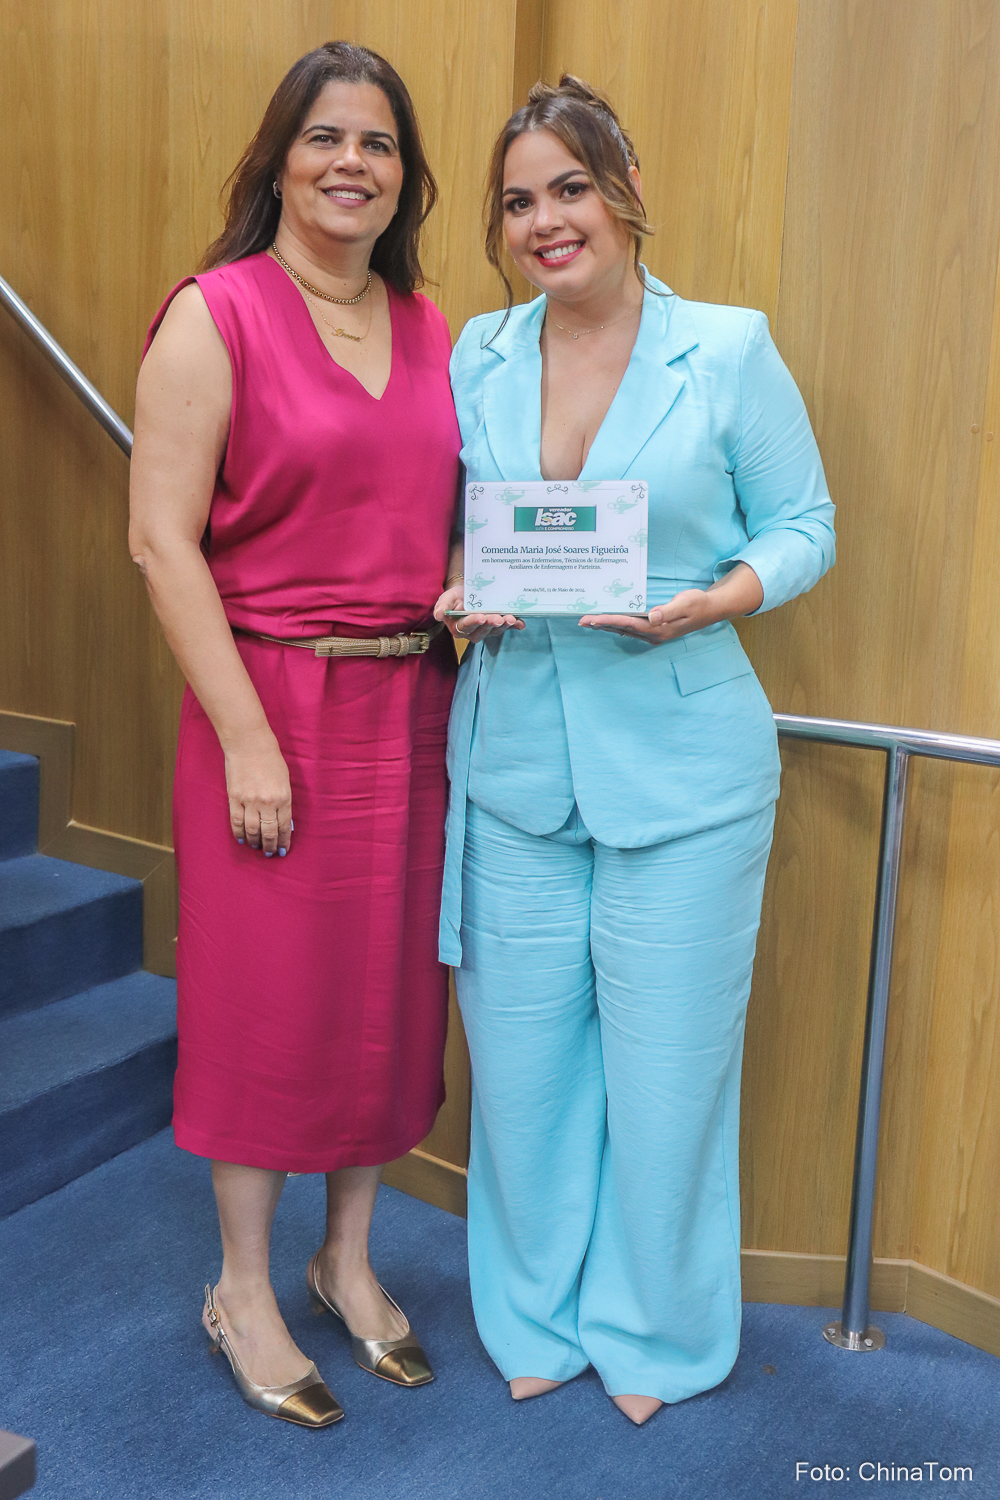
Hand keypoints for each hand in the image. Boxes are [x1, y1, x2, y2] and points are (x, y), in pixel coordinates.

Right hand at [224, 731, 292, 857]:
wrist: (249, 744)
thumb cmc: (271, 759)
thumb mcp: (285, 780)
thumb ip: (284, 801)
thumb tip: (283, 822)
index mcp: (283, 798)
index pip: (284, 827)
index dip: (283, 841)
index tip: (282, 851)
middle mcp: (267, 802)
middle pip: (268, 832)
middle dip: (269, 846)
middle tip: (269, 854)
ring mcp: (249, 801)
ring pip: (252, 830)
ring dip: (255, 842)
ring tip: (256, 848)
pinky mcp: (234, 798)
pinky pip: (236, 821)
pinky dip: (239, 833)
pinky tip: (242, 840)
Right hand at [433, 584, 525, 642]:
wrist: (468, 591)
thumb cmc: (456, 596)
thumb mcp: (447, 597)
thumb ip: (442, 606)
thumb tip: (437, 615)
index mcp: (459, 627)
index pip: (465, 627)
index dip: (473, 622)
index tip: (481, 616)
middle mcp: (473, 631)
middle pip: (482, 631)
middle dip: (490, 624)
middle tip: (498, 618)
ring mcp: (487, 630)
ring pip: (495, 631)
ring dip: (503, 626)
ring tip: (510, 618)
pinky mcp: (498, 626)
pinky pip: (507, 628)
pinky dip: (515, 626)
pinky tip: (521, 624)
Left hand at [579, 564, 763, 642]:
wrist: (711, 609)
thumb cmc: (698, 603)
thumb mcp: (685, 603)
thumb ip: (669, 611)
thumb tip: (653, 616)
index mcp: (659, 629)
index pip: (629, 624)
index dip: (609, 620)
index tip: (593, 619)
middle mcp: (653, 635)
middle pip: (622, 628)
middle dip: (601, 624)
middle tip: (581, 620)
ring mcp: (653, 635)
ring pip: (624, 630)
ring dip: (607, 625)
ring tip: (589, 621)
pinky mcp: (654, 631)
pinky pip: (631, 628)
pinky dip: (617, 624)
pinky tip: (608, 622)